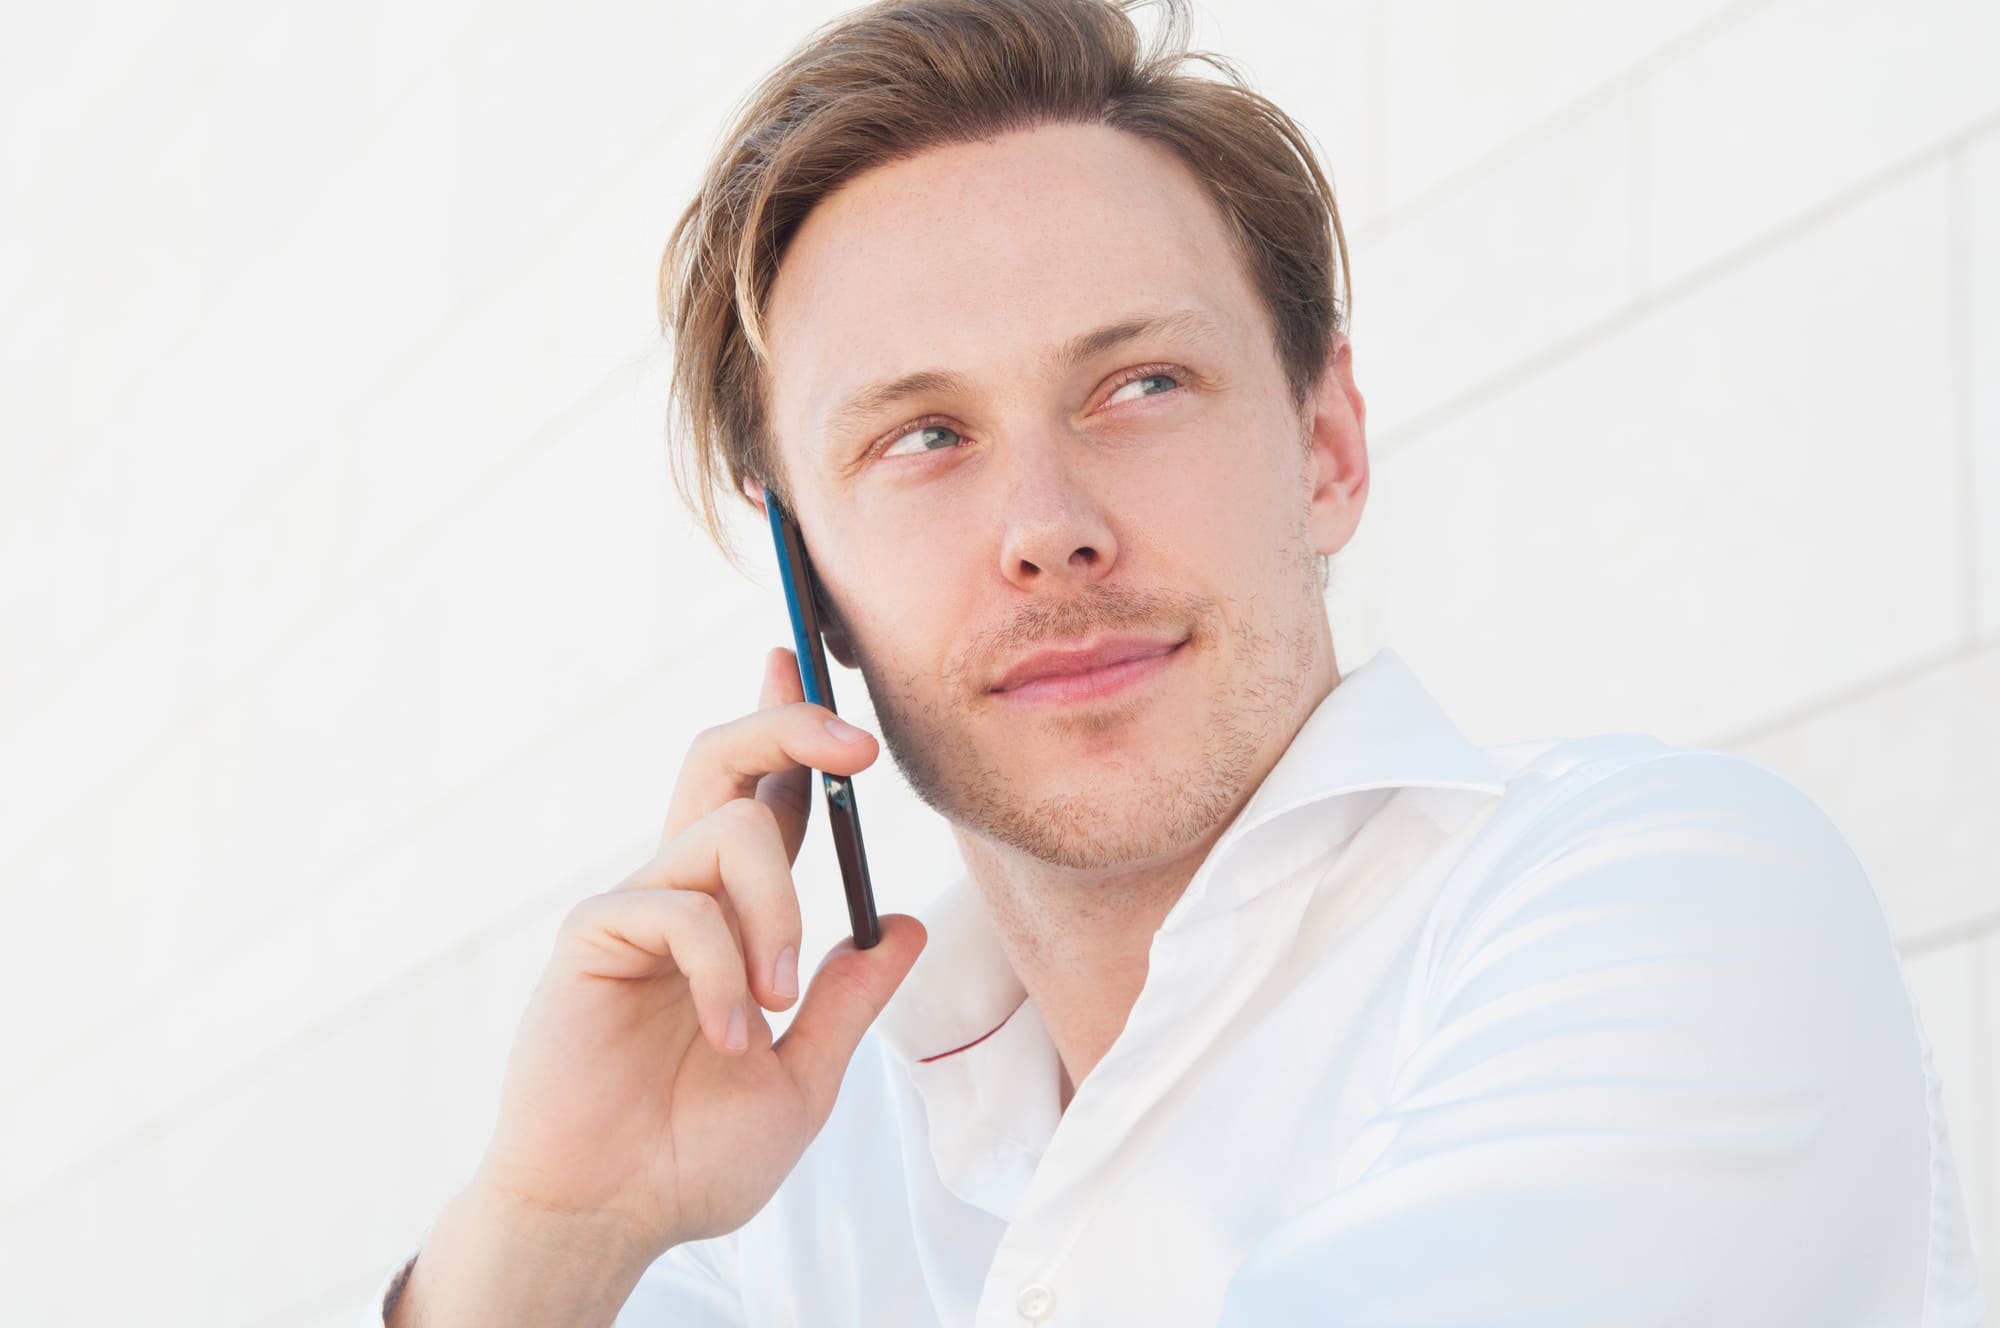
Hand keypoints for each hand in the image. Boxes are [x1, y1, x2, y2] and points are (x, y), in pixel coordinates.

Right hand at [464, 646, 926, 1259]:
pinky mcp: (594, 939)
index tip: (799, 664)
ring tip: (775, 1004)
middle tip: (859, 747)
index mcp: (729, 917)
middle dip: (789, 727)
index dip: (785, 729)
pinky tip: (729, 1039)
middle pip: (725, 764)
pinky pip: (679, 910)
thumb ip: (849, 1001)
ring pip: (723, 832)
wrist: (612, 1217)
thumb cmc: (691, 1155)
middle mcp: (680, 894)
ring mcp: (633, 910)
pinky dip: (724, 973)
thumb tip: (911, 926)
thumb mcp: (803, 1079)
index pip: (762, 799)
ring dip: (777, 909)